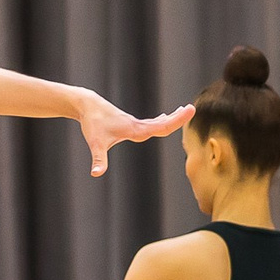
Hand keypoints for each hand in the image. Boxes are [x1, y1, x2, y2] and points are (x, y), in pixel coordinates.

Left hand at [78, 96, 192, 176]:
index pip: (161, 126)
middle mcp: (137, 125)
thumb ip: (98, 160)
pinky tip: (163, 117)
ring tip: (184, 111)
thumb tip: (96, 174)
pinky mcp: (129, 122)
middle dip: (178, 118)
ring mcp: (134, 122)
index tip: (190, 110)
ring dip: (171, 118)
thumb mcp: (95, 144)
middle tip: (192, 109)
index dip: (176, 120)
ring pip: (156, 121)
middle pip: (162, 123)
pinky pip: (149, 122)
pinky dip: (159, 120)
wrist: (87, 106)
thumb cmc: (92, 124)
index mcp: (135, 129)